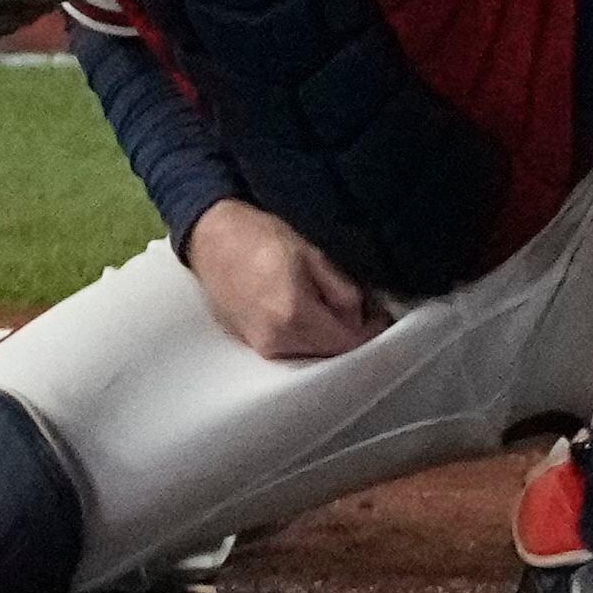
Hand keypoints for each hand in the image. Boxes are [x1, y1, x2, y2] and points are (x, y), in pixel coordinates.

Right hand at [185, 200, 391, 359]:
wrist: (212, 239)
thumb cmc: (261, 237)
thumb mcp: (314, 255)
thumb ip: (344, 292)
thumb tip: (365, 319)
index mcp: (294, 315)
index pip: (347, 342)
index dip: (370, 331)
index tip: (381, 316)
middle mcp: (276, 341)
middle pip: (330, 354)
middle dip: (349, 333)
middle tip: (361, 308)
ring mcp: (260, 347)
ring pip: (311, 354)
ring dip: (326, 336)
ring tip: (328, 305)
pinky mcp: (250, 345)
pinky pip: (290, 349)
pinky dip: (305, 336)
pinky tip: (304, 312)